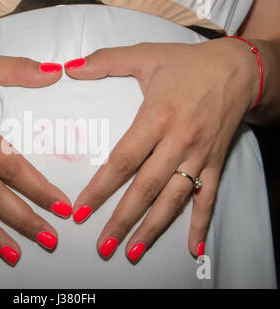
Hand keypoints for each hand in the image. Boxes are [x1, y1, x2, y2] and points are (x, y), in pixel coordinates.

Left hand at [65, 39, 259, 261]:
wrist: (238, 68)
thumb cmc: (188, 64)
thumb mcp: (146, 55)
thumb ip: (106, 61)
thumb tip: (70, 68)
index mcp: (157, 118)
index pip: (122, 161)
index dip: (100, 189)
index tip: (82, 211)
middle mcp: (178, 142)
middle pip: (145, 189)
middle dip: (122, 221)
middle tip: (103, 247)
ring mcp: (199, 156)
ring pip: (173, 200)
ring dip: (152, 229)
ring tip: (132, 252)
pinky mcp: (215, 163)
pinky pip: (208, 198)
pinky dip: (201, 224)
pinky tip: (193, 247)